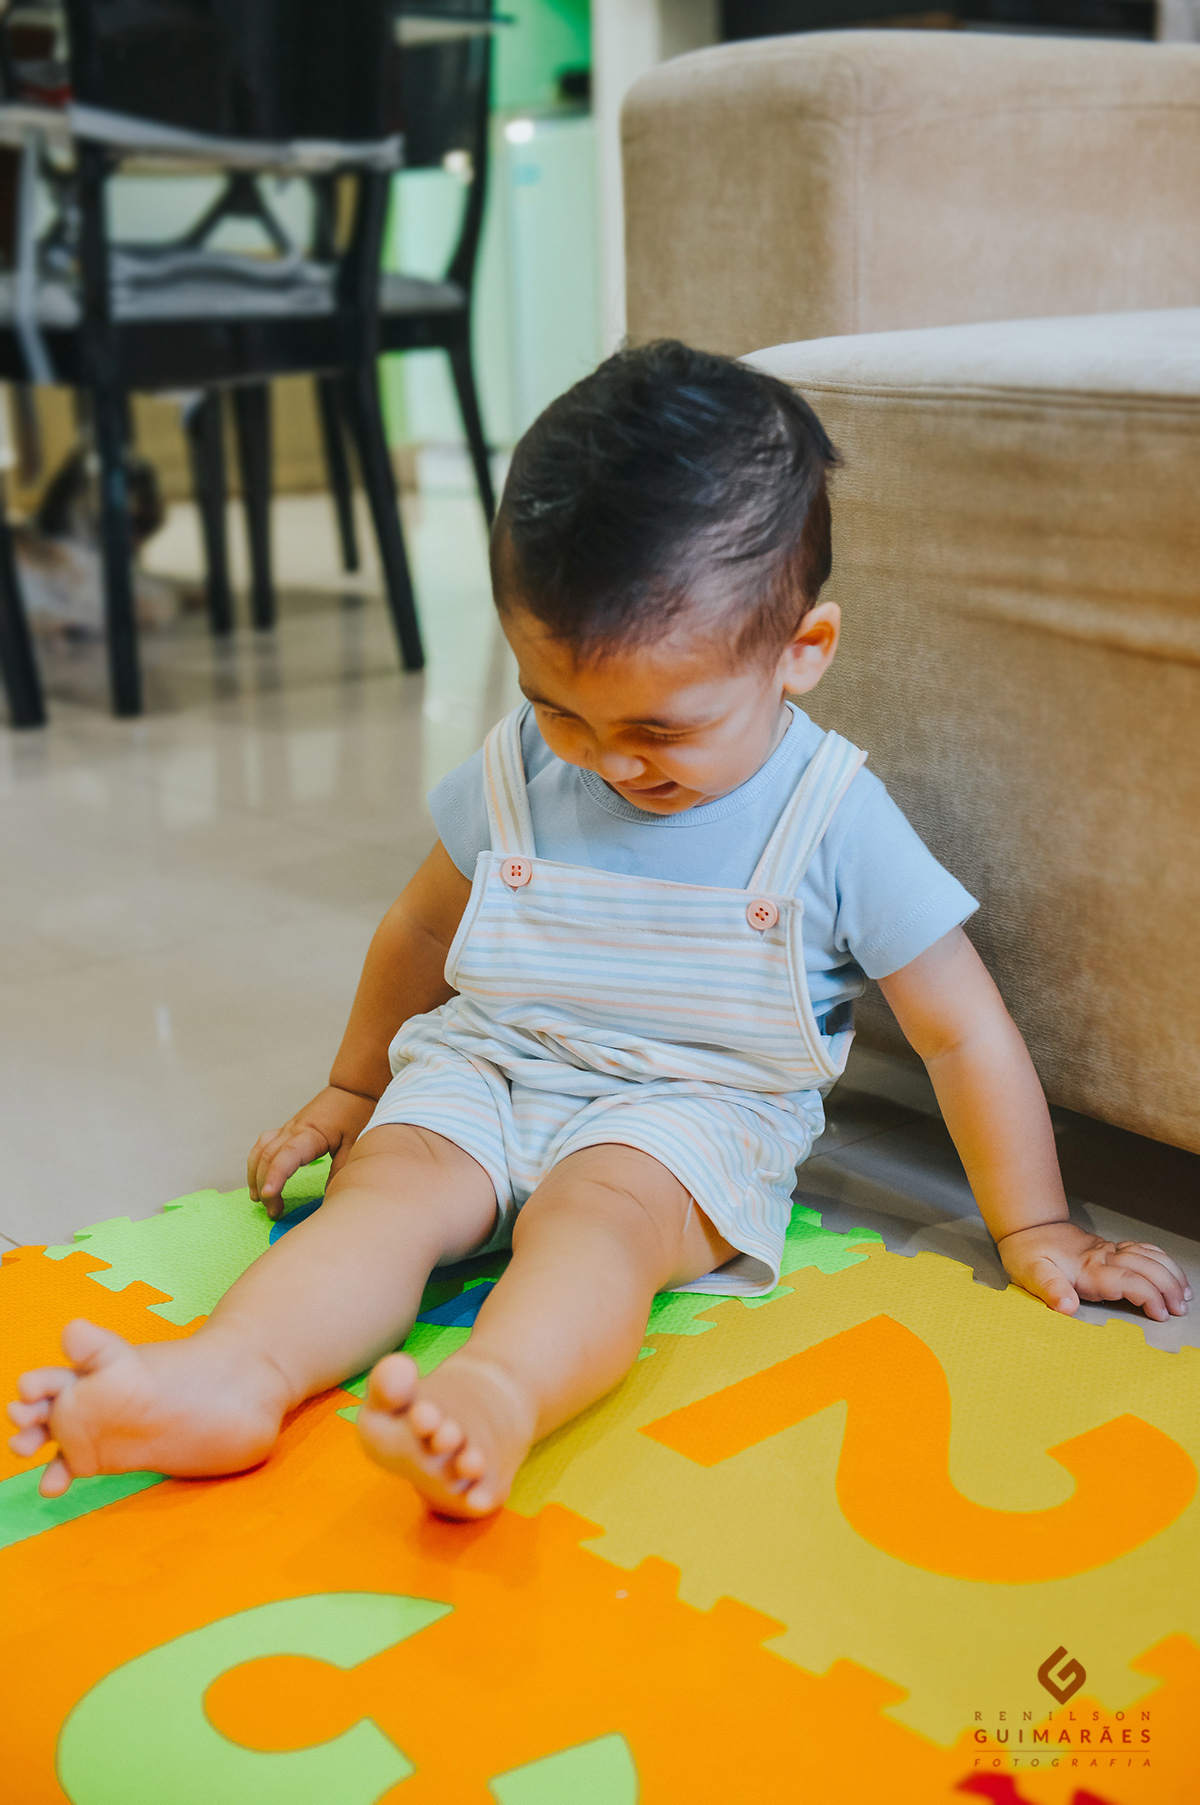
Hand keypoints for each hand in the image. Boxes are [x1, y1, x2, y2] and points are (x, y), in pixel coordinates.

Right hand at [248, 1085, 377, 1216]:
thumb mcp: (356, 1144)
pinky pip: (264, 1145)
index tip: (268, 1197)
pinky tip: (260, 1178)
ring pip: (260, 1151)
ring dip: (255, 1175)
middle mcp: (293, 1130)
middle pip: (267, 1158)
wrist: (353, 1089)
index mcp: (310, 1133)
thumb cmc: (357, 1114)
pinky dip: (258, 1163)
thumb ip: (342, 1171)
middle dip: (265, 1186)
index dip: (275, 1177)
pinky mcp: (288, 1130)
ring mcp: (288, 1128)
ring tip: (259, 1199)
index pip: (285, 1156)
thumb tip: (330, 1198)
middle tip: (274, 1212)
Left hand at [998, 1220, 1191, 1322]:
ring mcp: (1110, 1251)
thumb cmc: (1028, 1253)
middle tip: (1179, 1310)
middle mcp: (1104, 1258)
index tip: (1160, 1313)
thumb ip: (1050, 1289)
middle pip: (1147, 1268)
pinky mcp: (1112, 1249)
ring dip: (1170, 1274)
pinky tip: (1172, 1274)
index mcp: (1089, 1269)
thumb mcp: (1030, 1273)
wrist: (1029, 1228)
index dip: (1149, 1296)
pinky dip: (1163, 1261)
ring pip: (1150, 1257)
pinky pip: (1144, 1250)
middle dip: (1168, 1288)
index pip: (1128, 1281)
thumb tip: (1067, 1306)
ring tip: (1184, 1296)